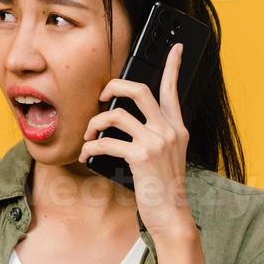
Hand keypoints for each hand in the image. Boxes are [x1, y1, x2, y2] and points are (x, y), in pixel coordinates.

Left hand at [78, 41, 194, 237]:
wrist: (171, 215)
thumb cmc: (162, 188)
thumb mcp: (165, 157)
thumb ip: (153, 136)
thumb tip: (121, 122)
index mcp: (177, 128)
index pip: (173, 91)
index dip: (173, 66)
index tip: (175, 48)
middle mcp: (169, 131)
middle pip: (139, 91)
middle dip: (115, 87)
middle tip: (103, 95)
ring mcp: (157, 143)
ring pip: (117, 116)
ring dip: (95, 124)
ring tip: (89, 135)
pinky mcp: (142, 157)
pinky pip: (107, 142)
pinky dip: (91, 147)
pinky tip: (86, 155)